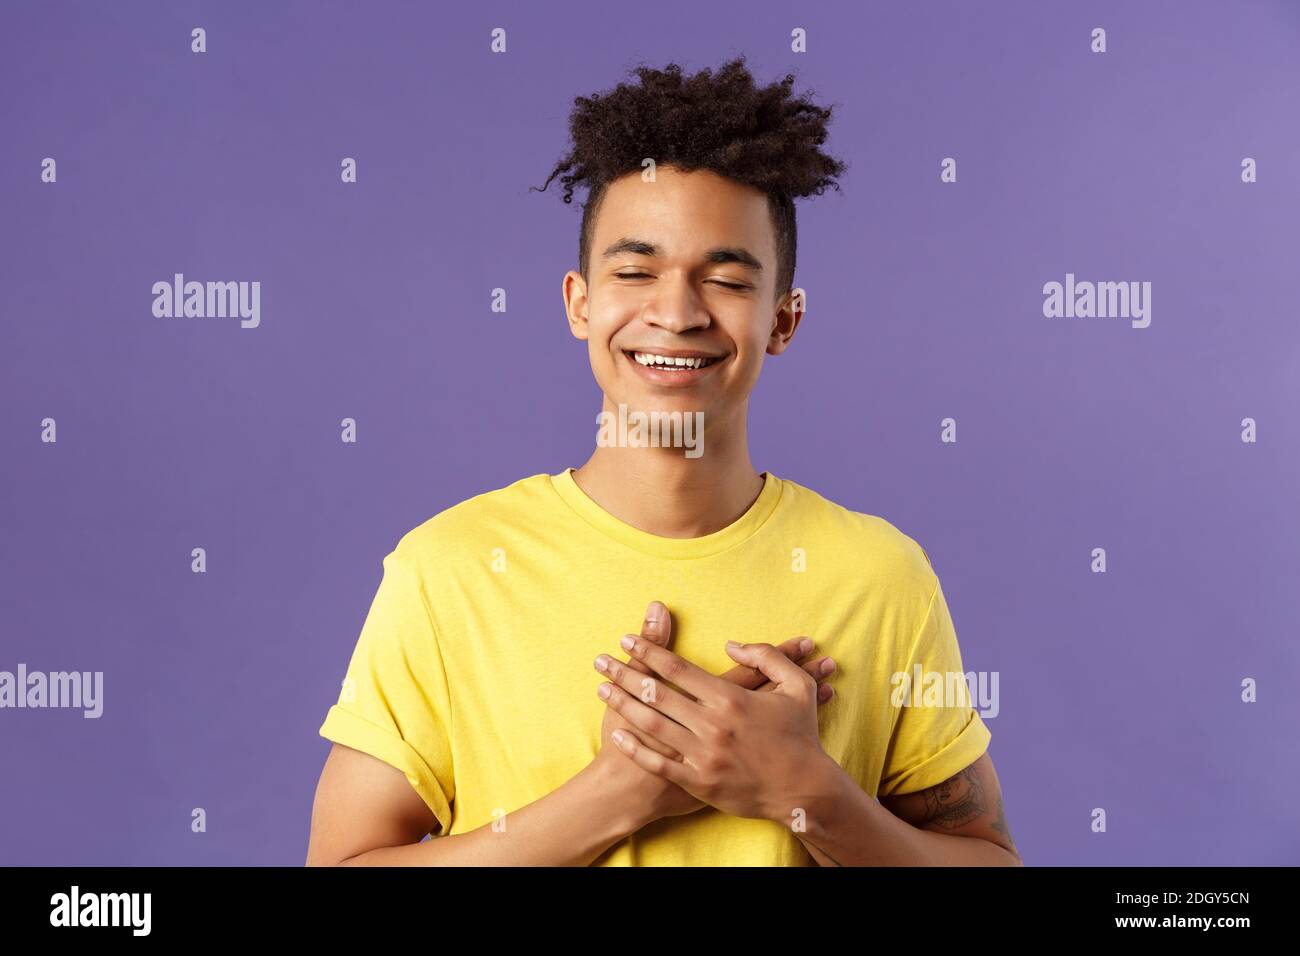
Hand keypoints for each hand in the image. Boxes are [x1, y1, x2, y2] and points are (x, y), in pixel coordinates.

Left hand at [593, 601, 834, 825]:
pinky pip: (659, 764)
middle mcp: (712, 726)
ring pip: (652, 726)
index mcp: (731, 699)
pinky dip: (635, 748)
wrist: (804, 790)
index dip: (648, 650)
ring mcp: (704, 756)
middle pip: (656, 693)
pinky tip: (617, 733)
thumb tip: (732, 644)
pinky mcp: (699, 782)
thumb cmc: (800, 736)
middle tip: (600, 661)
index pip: (677, 668)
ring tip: (601, 689)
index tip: (626, 639)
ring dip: (623, 705)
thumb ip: (766, 657)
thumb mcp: (796, 687)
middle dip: (624, 674)